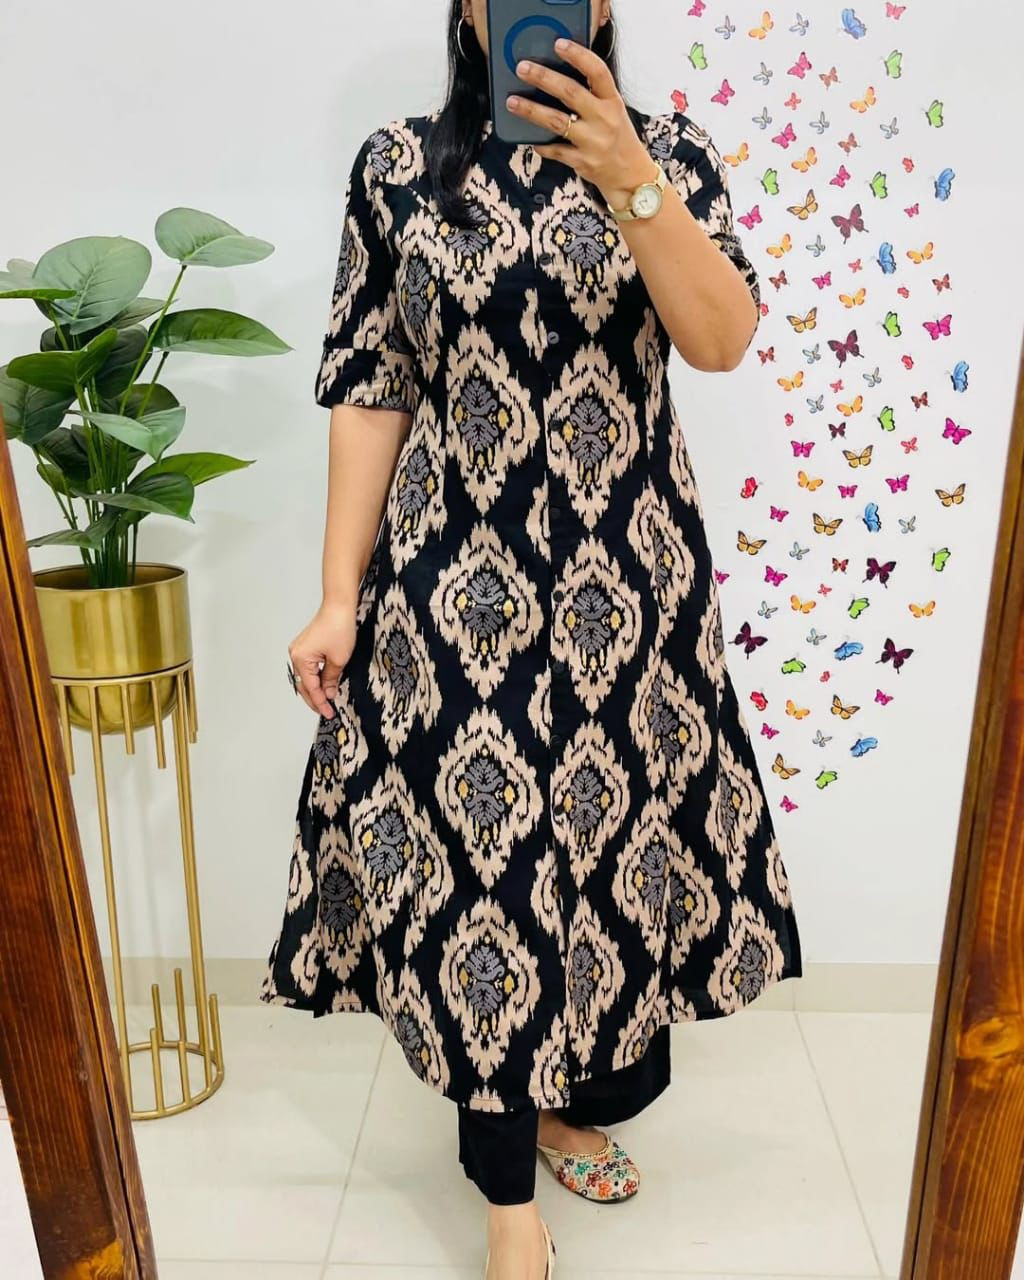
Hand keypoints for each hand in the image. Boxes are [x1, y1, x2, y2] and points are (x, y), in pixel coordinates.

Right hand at [287, 600, 356, 718]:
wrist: (339, 606)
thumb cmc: (339, 627)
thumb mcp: (338, 660)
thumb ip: (331, 679)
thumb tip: (328, 693)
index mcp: (301, 659)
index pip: (311, 688)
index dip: (320, 703)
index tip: (329, 713)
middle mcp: (295, 654)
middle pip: (304, 684)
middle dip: (315, 699)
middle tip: (327, 711)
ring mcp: (299, 650)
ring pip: (306, 676)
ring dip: (315, 689)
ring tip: (326, 701)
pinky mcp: (306, 646)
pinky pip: (308, 667)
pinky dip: (316, 677)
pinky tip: (324, 684)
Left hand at [506, 38, 656, 204]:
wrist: (631, 176)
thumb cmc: (618, 138)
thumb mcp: (614, 111)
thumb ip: (593, 95)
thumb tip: (558, 76)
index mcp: (612, 101)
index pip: (597, 72)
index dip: (578, 56)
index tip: (559, 44)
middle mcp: (604, 119)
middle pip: (571, 93)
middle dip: (544, 78)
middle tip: (523, 68)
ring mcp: (593, 142)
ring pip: (557, 121)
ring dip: (531, 110)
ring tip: (512, 102)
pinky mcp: (582, 162)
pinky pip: (555, 151)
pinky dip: (540, 144)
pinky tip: (528, 138)